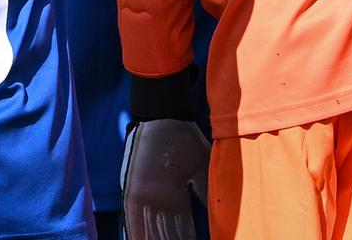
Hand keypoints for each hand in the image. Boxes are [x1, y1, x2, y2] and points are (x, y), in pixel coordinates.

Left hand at [122, 118, 209, 239]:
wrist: (168, 123)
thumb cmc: (186, 141)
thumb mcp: (203, 169)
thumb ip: (206, 190)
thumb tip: (217, 210)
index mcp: (175, 196)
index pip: (182, 226)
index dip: (186, 236)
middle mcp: (160, 200)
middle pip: (167, 232)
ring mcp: (146, 198)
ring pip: (150, 230)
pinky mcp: (133, 194)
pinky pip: (134, 221)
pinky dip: (135, 235)